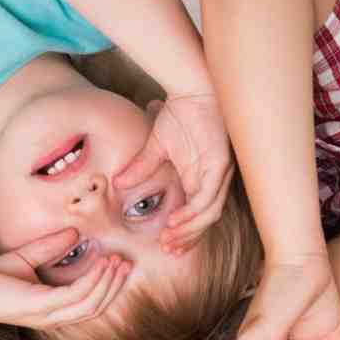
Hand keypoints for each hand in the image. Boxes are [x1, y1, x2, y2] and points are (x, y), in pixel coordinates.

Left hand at [0, 228, 130, 328]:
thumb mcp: (25, 257)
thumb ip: (49, 248)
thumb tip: (74, 233)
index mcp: (49, 310)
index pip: (86, 303)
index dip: (106, 287)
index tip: (119, 264)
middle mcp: (50, 317)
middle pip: (94, 307)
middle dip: (114, 286)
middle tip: (128, 264)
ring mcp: (45, 315)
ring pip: (89, 303)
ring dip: (108, 282)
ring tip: (119, 261)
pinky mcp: (38, 306)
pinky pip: (74, 295)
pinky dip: (92, 280)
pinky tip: (101, 263)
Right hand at [116, 95, 233, 252]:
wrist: (192, 88)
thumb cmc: (179, 114)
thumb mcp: (155, 147)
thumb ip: (140, 168)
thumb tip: (118, 184)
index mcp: (200, 179)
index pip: (196, 215)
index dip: (184, 234)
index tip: (165, 247)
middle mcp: (212, 181)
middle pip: (205, 220)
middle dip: (187, 239)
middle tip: (168, 250)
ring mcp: (219, 174)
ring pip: (209, 213)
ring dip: (190, 229)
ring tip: (169, 238)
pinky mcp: (221, 164)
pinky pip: (208, 196)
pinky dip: (193, 211)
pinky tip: (176, 220)